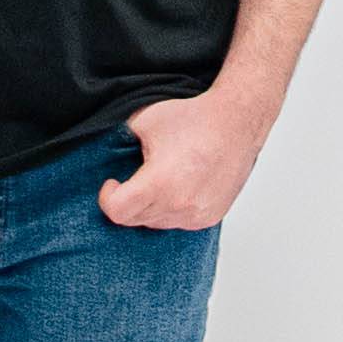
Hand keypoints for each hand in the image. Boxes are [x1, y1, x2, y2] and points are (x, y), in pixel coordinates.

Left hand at [97, 82, 267, 235]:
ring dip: (149, 207)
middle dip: (128, 200)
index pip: (118, 212)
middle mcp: (180, 205)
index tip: (112, 183)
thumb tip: (105, 154)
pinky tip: (178, 187)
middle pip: (135, 220)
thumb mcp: (145, 122)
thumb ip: (120, 142)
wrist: (237, 121)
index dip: (107, 197)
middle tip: (135, 177)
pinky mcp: (209, 217)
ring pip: (156, 223)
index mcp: (160, 183)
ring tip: (159, 179)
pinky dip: (170, 209)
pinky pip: (177, 223)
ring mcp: (197, 214)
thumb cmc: (194, 118)